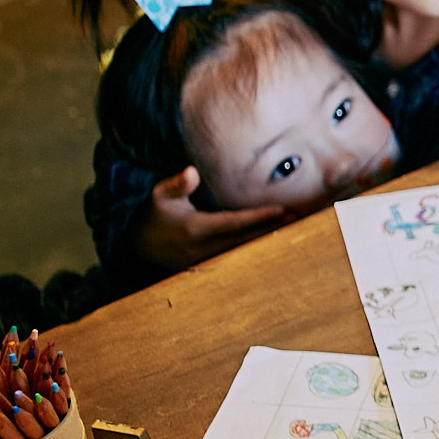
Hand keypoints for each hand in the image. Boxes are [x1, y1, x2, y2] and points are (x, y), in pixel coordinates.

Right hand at [126, 166, 290, 271]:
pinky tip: (275, 239)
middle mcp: (204, 249)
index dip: (259, 217)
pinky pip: (239, 256)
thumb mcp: (159, 196)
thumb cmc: (153, 214)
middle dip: (273, 229)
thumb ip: (176, 185)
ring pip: (245, 250)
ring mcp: (208, 261)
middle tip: (300, 217)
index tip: (282, 210)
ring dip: (269, 239)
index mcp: (195, 229)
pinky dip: (257, 247)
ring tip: (295, 227)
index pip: (234, 223)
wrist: (138, 246)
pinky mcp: (210, 266)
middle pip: (247, 239)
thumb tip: (190, 172)